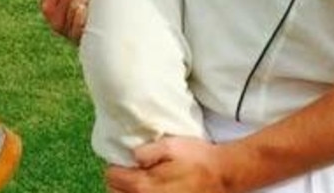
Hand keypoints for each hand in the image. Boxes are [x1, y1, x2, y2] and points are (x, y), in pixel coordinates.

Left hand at [106, 137, 227, 192]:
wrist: (221, 175)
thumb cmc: (197, 158)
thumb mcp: (172, 145)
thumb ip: (148, 151)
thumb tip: (132, 156)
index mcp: (144, 186)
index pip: (113, 179)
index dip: (114, 166)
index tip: (121, 160)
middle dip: (117, 182)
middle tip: (125, 170)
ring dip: (127, 191)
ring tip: (134, 181)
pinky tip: (148, 188)